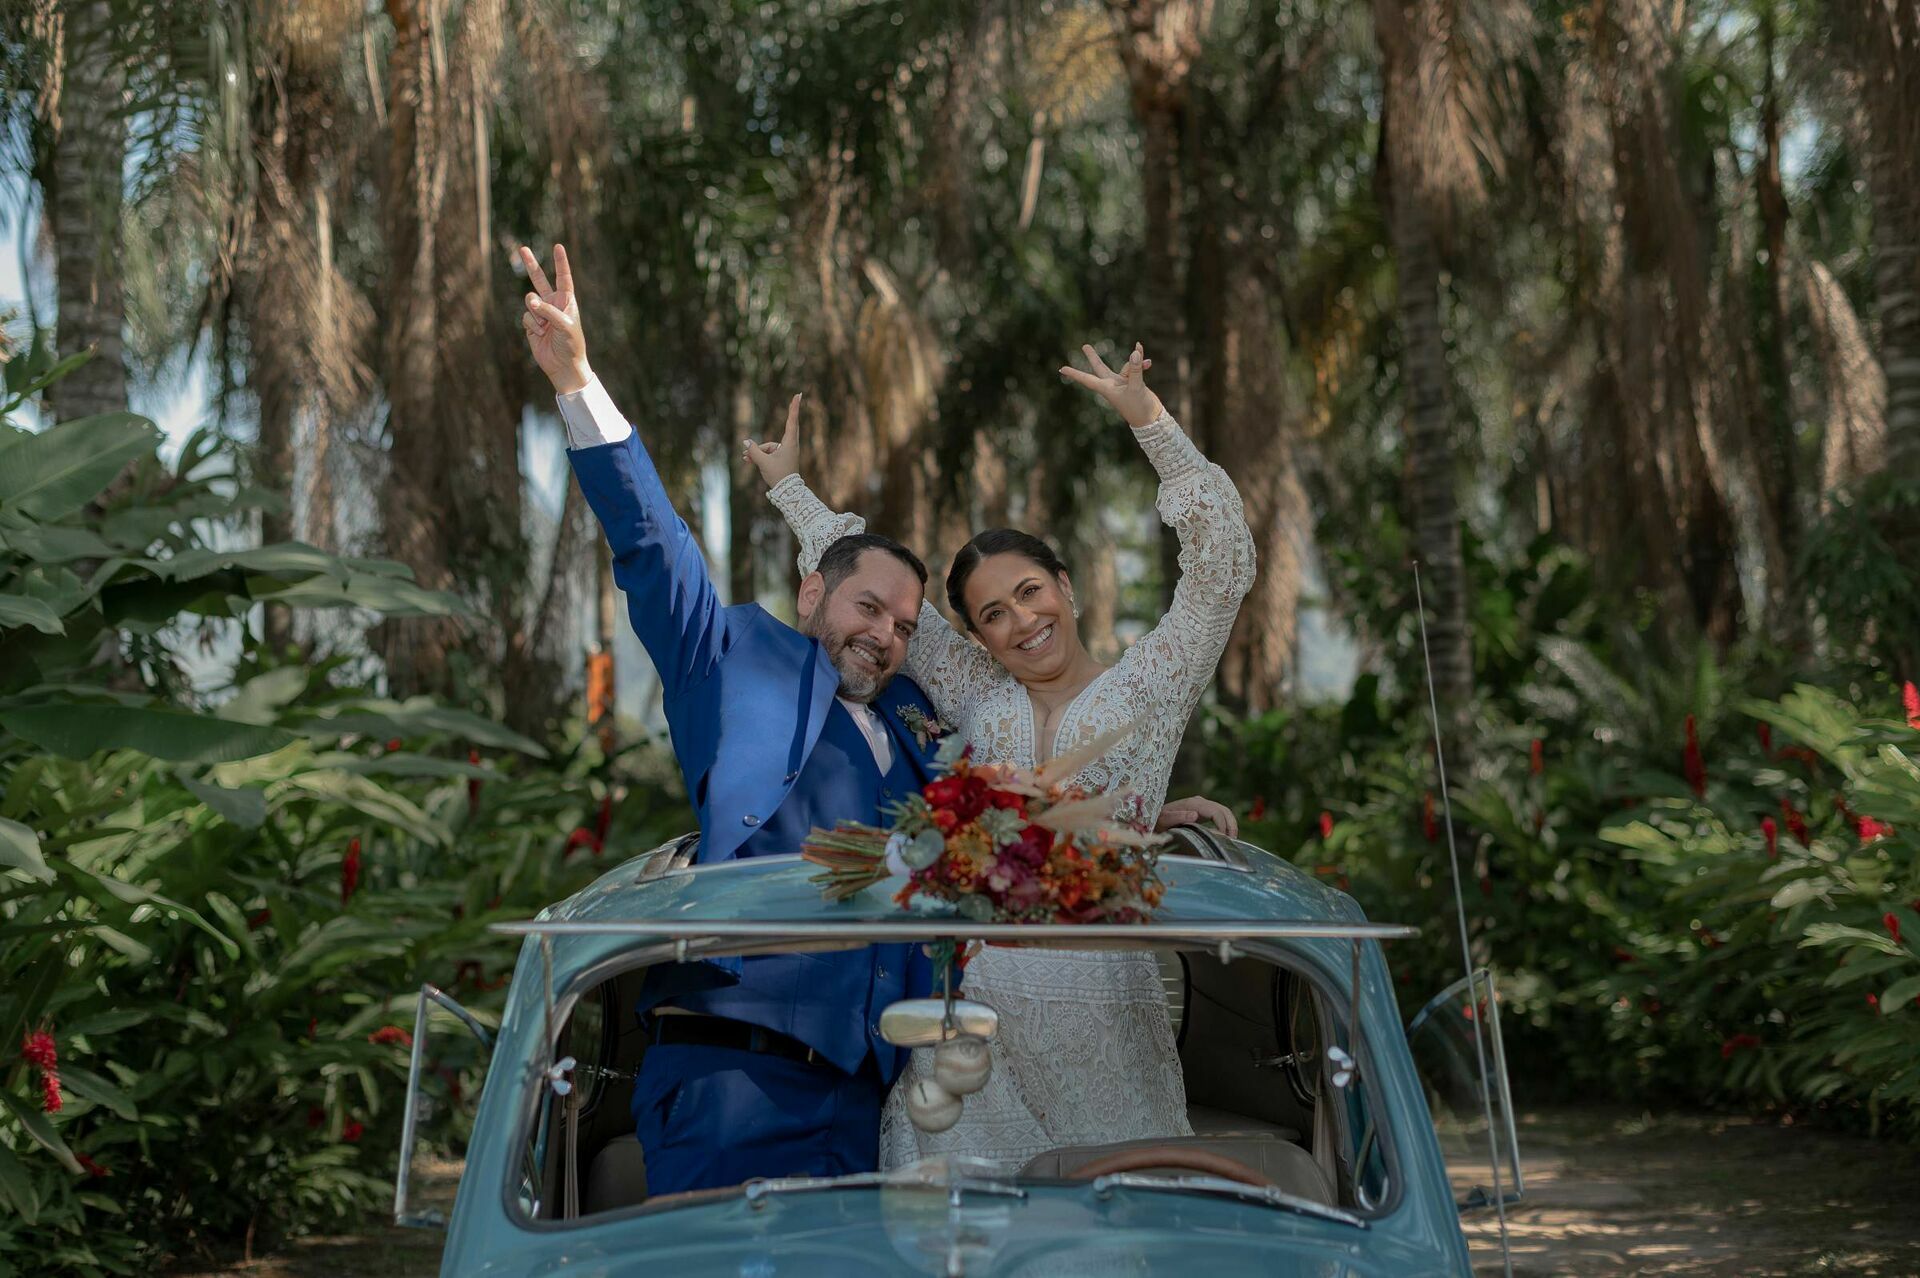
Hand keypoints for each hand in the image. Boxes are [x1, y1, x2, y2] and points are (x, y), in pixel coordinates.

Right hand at [517, 244, 590, 393]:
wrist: (563, 365)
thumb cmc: (571, 344)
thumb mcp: (564, 325)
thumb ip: (548, 310)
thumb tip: (529, 299)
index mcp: (566, 300)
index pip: (563, 278)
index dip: (560, 262)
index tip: (558, 247)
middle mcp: (553, 303)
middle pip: (540, 280)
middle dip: (531, 265)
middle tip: (523, 248)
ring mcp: (541, 313)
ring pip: (529, 301)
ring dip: (536, 313)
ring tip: (545, 327)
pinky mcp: (531, 323)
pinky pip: (526, 316)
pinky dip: (532, 325)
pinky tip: (540, 334)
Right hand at [744, 394, 802, 489]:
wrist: (786, 492)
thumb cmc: (778, 475)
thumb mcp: (763, 462)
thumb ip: (754, 450)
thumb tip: (746, 441)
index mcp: (790, 443)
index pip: (792, 421)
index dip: (794, 408)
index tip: (799, 395)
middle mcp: (790, 445)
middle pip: (785, 428)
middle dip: (785, 418)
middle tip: (796, 397)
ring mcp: (786, 452)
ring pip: (769, 446)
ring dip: (758, 451)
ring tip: (746, 459)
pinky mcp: (782, 458)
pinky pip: (769, 453)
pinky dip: (760, 455)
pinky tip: (748, 460)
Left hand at [1060, 342, 1162, 427]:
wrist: (1150, 419)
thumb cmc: (1138, 407)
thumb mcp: (1136, 387)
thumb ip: (1135, 369)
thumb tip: (1134, 352)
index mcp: (1106, 388)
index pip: (1087, 379)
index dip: (1074, 374)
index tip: (1061, 369)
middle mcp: (1111, 385)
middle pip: (1100, 368)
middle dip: (1093, 357)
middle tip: (1085, 346)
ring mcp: (1122, 384)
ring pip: (1124, 366)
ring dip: (1135, 361)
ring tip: (1143, 353)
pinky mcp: (1132, 384)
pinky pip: (1135, 370)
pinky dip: (1141, 365)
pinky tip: (1149, 363)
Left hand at [1155, 794, 1238, 838]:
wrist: (1154, 819)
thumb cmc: (1157, 822)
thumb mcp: (1163, 821)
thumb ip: (1176, 817)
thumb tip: (1195, 814)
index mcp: (1192, 804)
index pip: (1215, 811)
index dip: (1223, 824)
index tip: (1223, 838)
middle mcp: (1198, 802)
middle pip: (1223, 809)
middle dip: (1230, 824)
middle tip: (1232, 841)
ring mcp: (1201, 805)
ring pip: (1223, 811)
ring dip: (1230, 824)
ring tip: (1231, 839)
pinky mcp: (1202, 810)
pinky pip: (1218, 814)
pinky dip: (1225, 823)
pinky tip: (1225, 834)